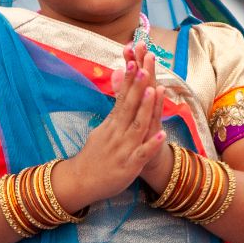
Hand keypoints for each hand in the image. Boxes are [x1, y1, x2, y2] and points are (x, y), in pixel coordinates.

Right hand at [53, 49, 165, 208]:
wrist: (81, 181)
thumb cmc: (94, 155)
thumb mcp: (102, 129)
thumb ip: (114, 111)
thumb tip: (118, 95)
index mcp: (112, 124)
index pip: (121, 98)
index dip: (129, 80)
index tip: (134, 61)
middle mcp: (117, 133)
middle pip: (129, 106)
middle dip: (137, 87)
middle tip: (144, 67)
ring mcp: (123, 149)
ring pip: (137, 126)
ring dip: (145, 108)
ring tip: (154, 91)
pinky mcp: (129, 166)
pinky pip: (142, 154)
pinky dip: (152, 144)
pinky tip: (162, 134)